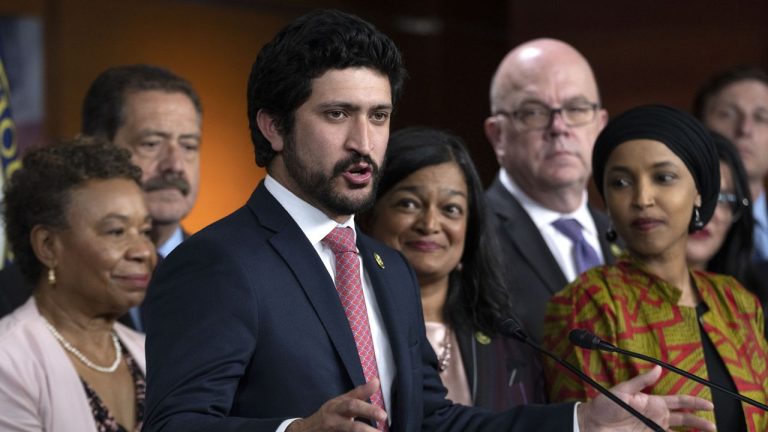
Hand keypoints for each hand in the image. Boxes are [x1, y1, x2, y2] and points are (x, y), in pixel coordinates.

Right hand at [286, 378, 386, 431]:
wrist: (305, 430)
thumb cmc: (329, 414)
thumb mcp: (341, 402)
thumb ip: (359, 393)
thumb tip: (376, 381)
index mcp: (338, 407)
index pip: (353, 404)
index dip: (368, 407)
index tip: (383, 414)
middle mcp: (334, 420)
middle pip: (352, 423)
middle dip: (367, 421)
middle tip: (383, 420)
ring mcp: (332, 430)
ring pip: (349, 431)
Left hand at [577, 365, 714, 431]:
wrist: (592, 423)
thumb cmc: (604, 405)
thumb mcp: (623, 390)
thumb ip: (642, 381)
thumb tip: (658, 367)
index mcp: (653, 402)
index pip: (680, 401)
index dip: (695, 402)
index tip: (710, 405)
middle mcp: (656, 417)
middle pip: (684, 419)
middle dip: (700, 422)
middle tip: (713, 426)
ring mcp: (652, 429)